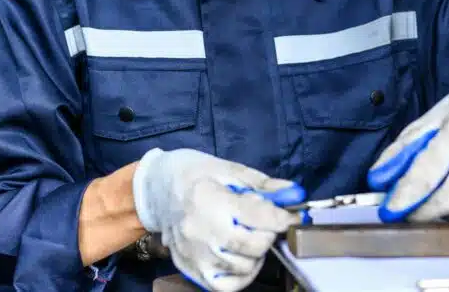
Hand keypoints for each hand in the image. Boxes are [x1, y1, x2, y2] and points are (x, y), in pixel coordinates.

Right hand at [132, 148, 303, 291]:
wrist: (155, 189)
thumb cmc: (192, 174)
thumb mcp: (227, 169)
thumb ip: (262, 184)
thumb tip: (294, 194)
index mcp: (209, 199)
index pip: (260, 216)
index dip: (282, 217)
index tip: (290, 215)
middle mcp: (200, 231)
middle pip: (255, 245)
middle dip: (268, 233)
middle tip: (264, 222)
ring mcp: (194, 254)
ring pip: (244, 267)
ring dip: (256, 253)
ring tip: (247, 234)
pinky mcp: (190, 269)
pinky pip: (227, 285)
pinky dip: (241, 274)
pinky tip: (240, 256)